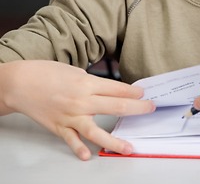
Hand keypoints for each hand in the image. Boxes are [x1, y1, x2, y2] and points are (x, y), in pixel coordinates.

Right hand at [1, 61, 154, 159]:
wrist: (22, 82)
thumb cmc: (47, 73)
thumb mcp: (75, 71)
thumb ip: (91, 82)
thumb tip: (107, 90)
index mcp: (87, 83)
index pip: (117, 88)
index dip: (134, 91)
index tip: (144, 94)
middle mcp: (81, 100)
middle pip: (115, 106)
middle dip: (136, 108)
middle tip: (150, 109)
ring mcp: (70, 116)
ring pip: (97, 131)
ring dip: (115, 140)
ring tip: (128, 147)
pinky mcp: (59, 127)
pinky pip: (72, 140)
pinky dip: (80, 148)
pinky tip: (89, 155)